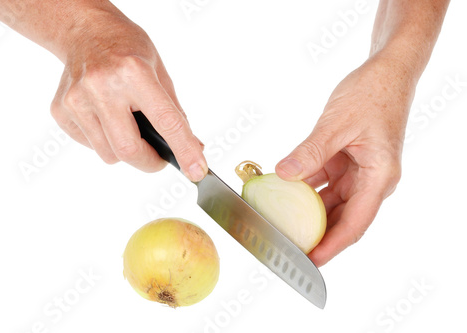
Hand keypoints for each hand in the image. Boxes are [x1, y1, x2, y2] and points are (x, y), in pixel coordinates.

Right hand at [50, 8, 206, 180]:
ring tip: (127, 124)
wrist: (84, 30)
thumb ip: (175, 113)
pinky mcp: (61, 110)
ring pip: (109, 154)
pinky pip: (91, 145)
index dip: (184, 149)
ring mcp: (77, 99)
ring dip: (126, 151)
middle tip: (159, 157)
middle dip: (150, 162)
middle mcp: (102, 86)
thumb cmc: (126, 49)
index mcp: (133, 72)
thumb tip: (191, 149)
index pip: (165, 121)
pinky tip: (105, 117)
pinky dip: (105, 141)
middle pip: (129, 150)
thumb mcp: (159, 72)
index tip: (196, 171)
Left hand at [276, 55, 415, 265]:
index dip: (332, 245)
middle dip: (317, 234)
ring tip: (283, 224)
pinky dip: (306, 187)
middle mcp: (372, 180)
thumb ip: (311, 151)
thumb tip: (285, 174)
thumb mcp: (338, 123)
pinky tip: (286, 192)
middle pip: (342, 217)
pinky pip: (325, 181)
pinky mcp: (348, 161)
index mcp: (379, 177)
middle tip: (288, 246)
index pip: (355, 223)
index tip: (310, 260)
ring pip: (331, 201)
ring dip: (308, 211)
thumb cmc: (374, 93)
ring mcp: (359, 171)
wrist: (386, 71)